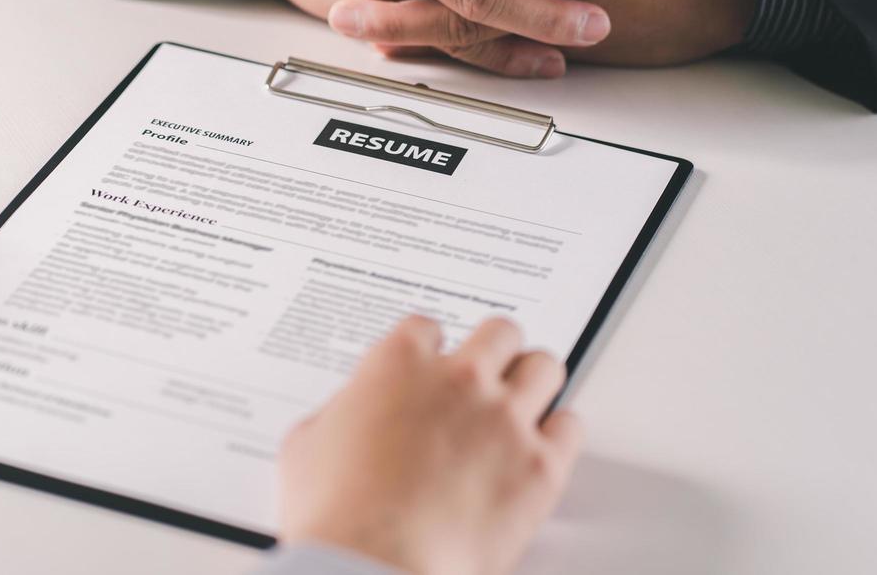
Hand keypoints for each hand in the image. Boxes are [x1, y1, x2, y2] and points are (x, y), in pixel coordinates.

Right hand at [278, 316, 581, 574]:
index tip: (430, 367)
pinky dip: (558, 434)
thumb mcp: (305, 446)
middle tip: (487, 375)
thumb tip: (352, 415)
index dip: (428, 349)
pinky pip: (571, 426)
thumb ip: (340, 412)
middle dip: (492, 353)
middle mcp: (460, 379)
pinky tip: (541, 448)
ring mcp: (505, 420)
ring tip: (522, 404)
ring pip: (544, 366)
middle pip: (499, 333)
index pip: (427, 327)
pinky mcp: (540, 466)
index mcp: (400, 364)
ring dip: (531, 382)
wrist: (371, 570)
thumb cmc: (335, 516)